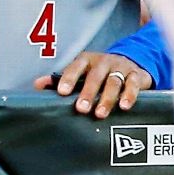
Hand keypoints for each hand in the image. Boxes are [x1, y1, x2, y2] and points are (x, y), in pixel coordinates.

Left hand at [35, 52, 153, 118]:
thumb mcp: (80, 72)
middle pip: (95, 76)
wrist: (131, 62)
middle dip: (88, 93)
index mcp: (86, 60)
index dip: (68, 78)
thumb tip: (36, 85)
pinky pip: (134, 85)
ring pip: (114, 82)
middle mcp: (103, 62)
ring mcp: (121, 68)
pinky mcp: (137, 75)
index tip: (62, 92)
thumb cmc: (98, 71)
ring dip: (106, 98)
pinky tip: (124, 106)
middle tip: (81, 109)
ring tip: (100, 114)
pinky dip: (129, 95)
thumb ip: (59, 79)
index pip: (75, 67)